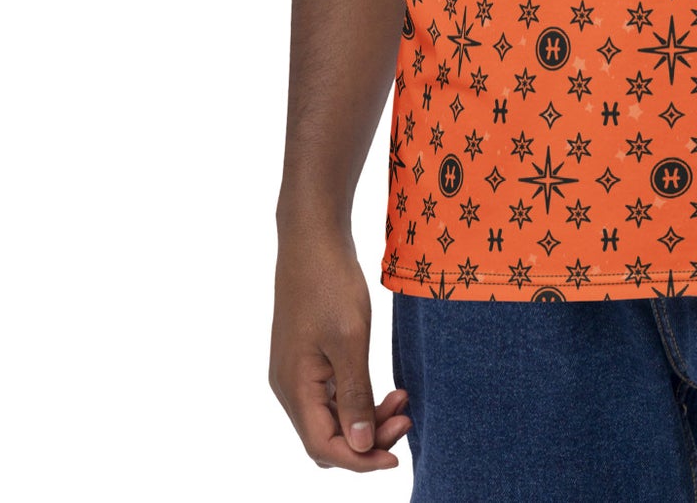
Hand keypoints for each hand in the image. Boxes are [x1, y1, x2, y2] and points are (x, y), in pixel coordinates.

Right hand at [269, 226, 411, 470]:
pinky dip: (358, 398)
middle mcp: (289, 386)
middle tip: (407, 416)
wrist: (313, 236)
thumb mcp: (351, 340)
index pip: (324, 447)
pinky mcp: (306, 357)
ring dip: (366, 417)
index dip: (360, 460)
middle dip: (368, 438)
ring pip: (331, 417)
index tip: (397, 456)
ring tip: (403, 399)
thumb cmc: (331, 283)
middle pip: (327, 437)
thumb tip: (360, 446)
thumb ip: (356, 395)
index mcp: (295, 387)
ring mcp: (296, 371)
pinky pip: (331, 395)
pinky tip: (386, 387)